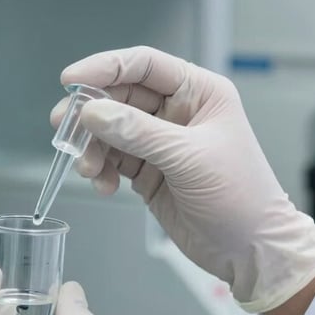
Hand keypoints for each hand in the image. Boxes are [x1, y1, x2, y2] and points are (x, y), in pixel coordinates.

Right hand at [54, 46, 314, 312]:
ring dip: (92, 146)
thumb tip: (92, 112)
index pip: (144, 65)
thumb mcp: (188, 158)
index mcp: (199, 92)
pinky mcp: (149, 171)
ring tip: (88, 168)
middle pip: (120, 97)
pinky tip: (103, 186)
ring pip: (111, 130)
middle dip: (90, 113)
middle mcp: (178, 112)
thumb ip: (137, 133)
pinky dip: (100, 169)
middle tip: (63, 129)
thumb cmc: (240, 196)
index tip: (70, 81)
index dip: (105, 67)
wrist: (250, 249)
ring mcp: (161, 143)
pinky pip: (112, 159)